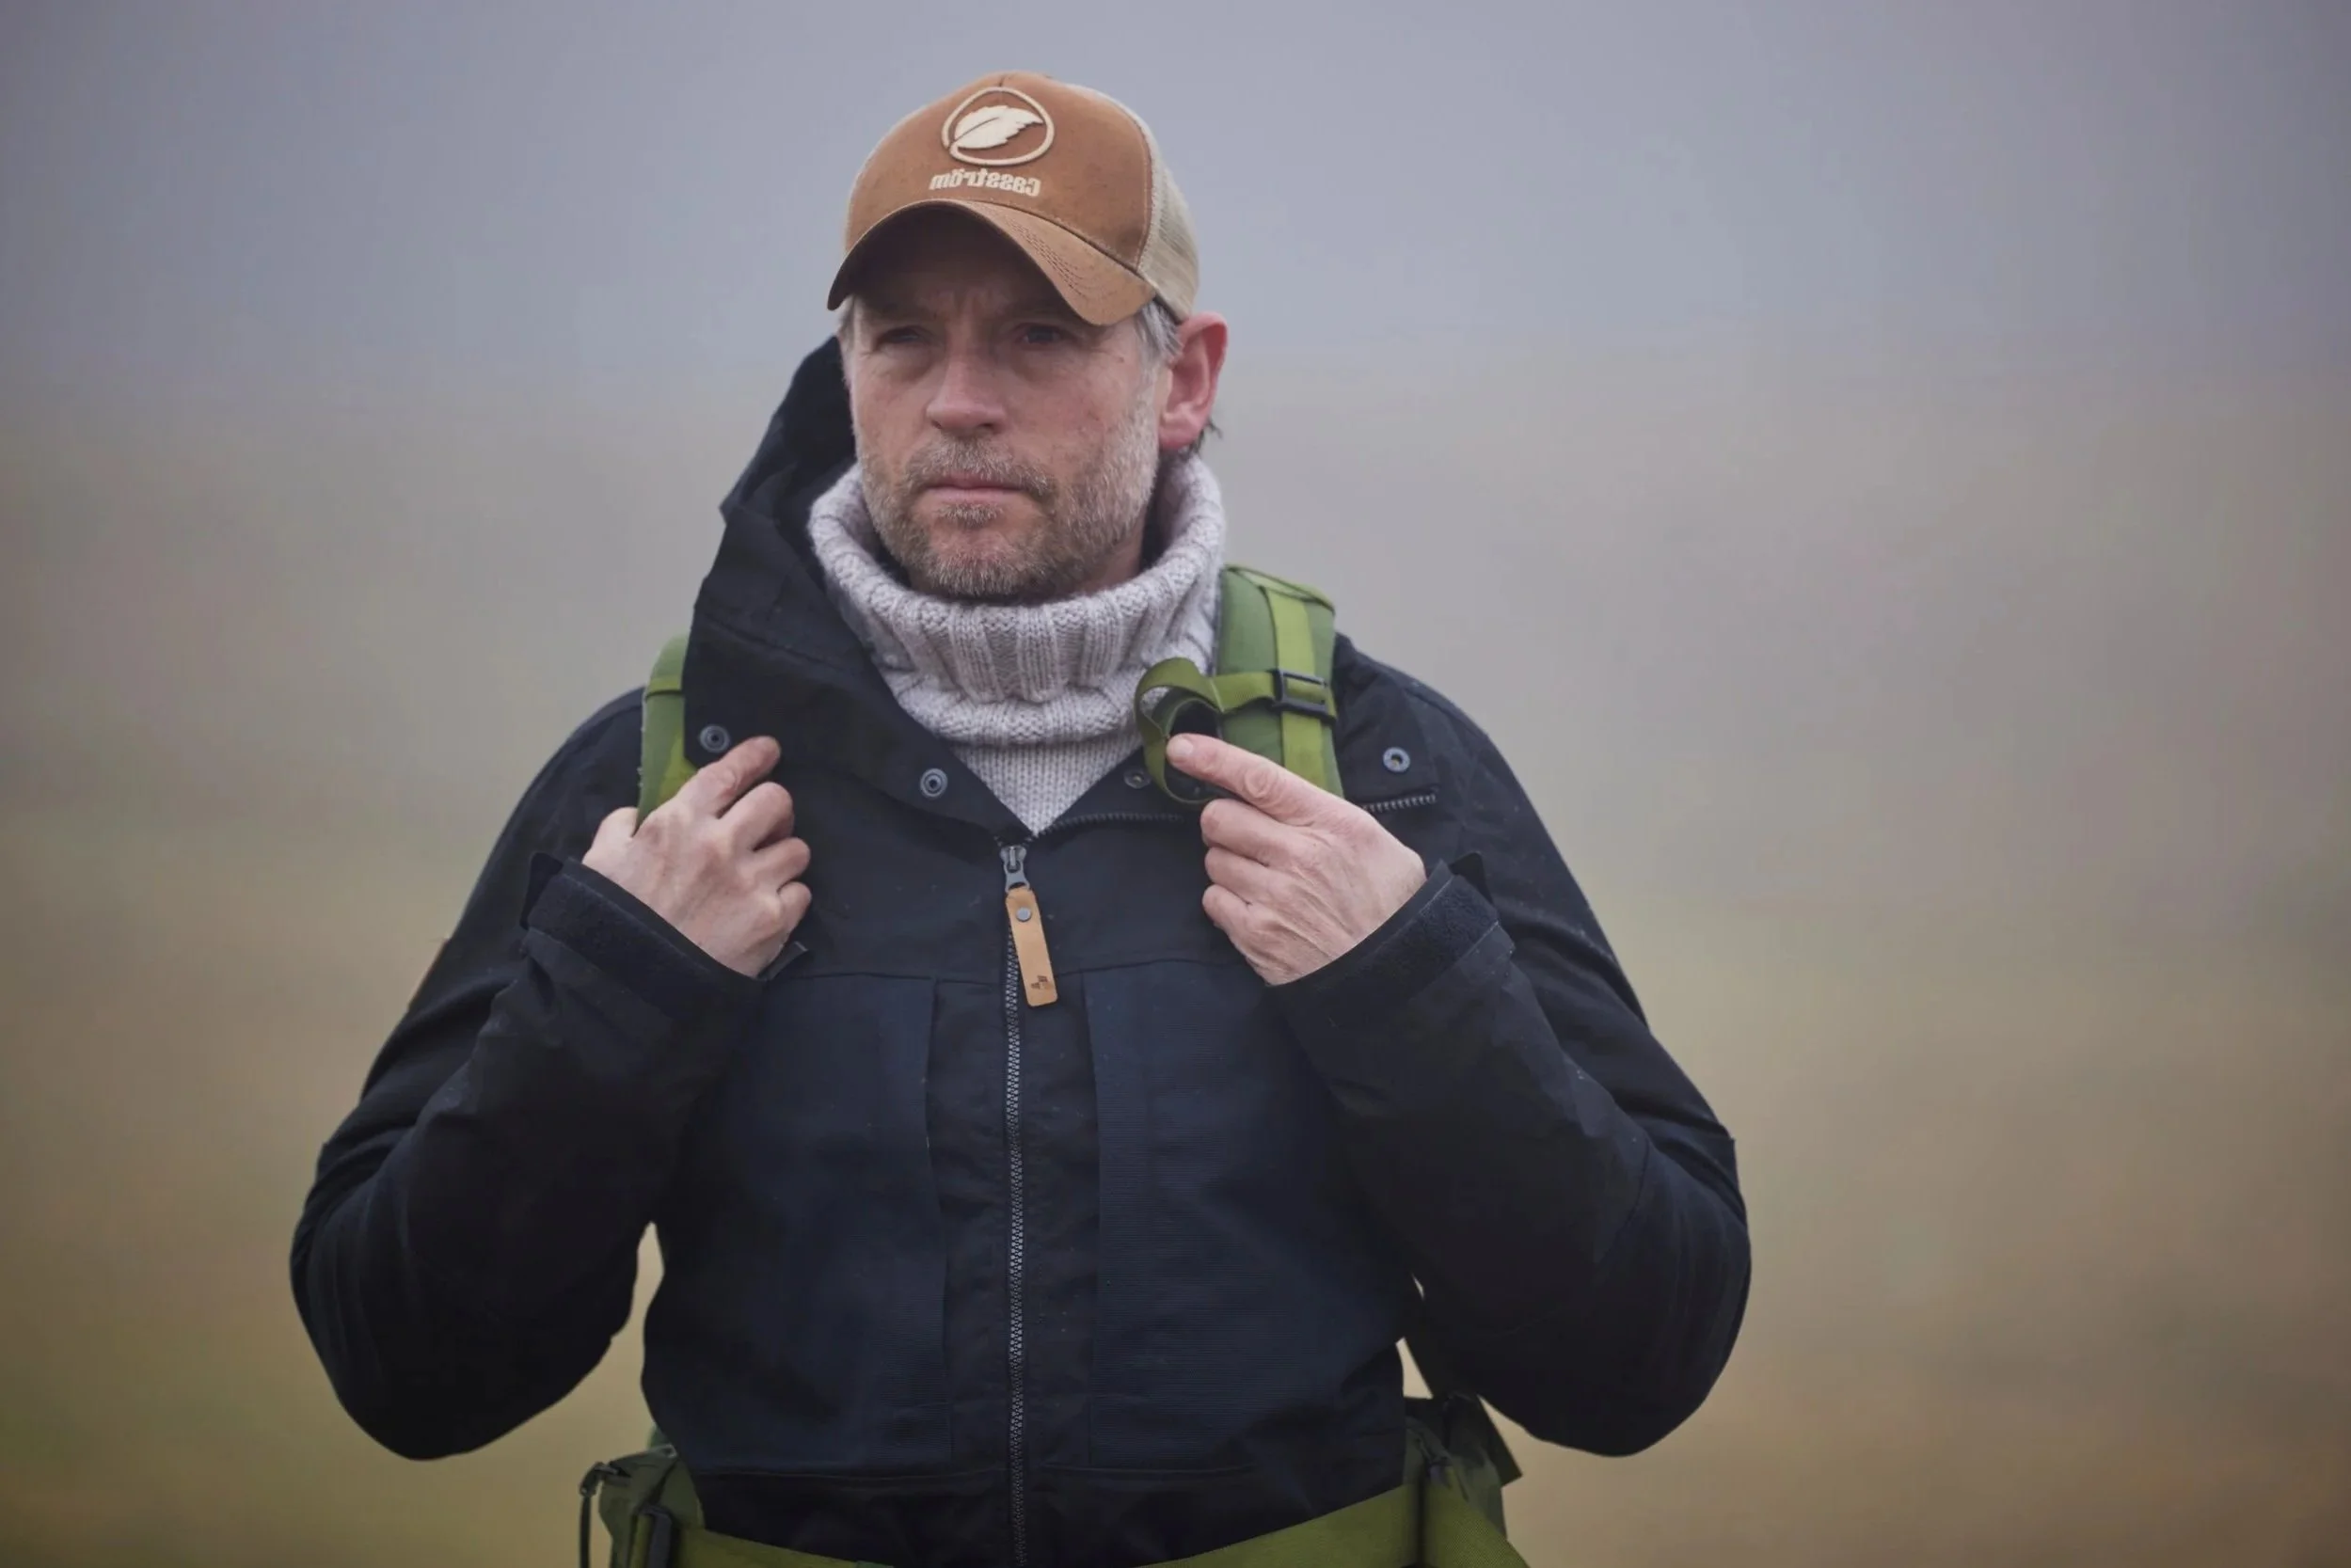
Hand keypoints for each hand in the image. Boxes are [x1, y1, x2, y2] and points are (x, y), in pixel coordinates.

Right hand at [581, 735, 811, 977]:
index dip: (755, 756)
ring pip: (797, 848)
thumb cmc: (608, 923)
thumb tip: (638, 814)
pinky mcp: (773, 920)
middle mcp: (722, 844)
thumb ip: (622, 827)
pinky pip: (801, 892)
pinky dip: (789, 897)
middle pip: (777, 800)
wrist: (628, 987)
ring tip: (766, 871)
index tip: (770, 750)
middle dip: (776, 807)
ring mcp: (752, 882)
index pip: (728, 773)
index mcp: (679, 822)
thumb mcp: (600, 861)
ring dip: (783, 855)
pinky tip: (768, 906)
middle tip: (768, 822)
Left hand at [1173, 734, 1426, 984]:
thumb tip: (1273, 794)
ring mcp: (1275, 897)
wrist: (1394, 971)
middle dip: (1224, 823)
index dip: (1214, 759)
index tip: (1181, 748)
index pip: (1260, 779)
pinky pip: (1213, 899)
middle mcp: (1300, 856)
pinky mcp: (1257, 934)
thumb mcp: (1371, 839)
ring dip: (1228, 864)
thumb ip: (1320, 812)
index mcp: (1332, 823)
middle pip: (1220, 818)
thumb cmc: (1387, 902)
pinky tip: (1258, 907)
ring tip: (1264, 879)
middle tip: (1248, 838)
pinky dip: (1227, 901)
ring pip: (1213, 859)